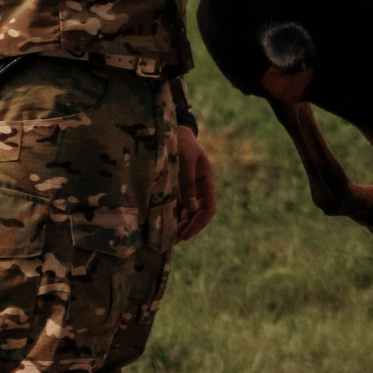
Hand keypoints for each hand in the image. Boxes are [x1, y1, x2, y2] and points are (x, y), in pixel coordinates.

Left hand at [175, 128, 217, 243]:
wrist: (172, 131)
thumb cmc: (181, 143)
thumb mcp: (185, 161)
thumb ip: (187, 183)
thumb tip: (191, 209)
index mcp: (206, 182)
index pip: (208, 209)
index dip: (198, 224)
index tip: (186, 235)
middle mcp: (200, 189)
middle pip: (198, 215)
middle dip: (188, 228)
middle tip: (174, 240)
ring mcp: (189, 190)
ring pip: (188, 214)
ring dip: (180, 225)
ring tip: (168, 237)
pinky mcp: (178, 190)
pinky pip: (178, 207)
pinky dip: (173, 217)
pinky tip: (164, 225)